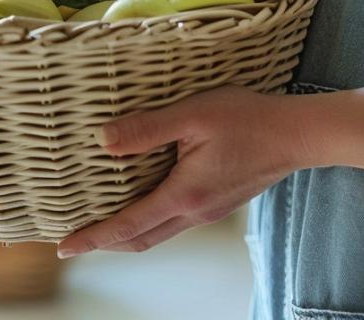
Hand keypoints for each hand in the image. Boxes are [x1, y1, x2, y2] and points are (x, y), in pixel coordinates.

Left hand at [57, 85, 310, 258]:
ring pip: (158, 232)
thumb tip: (103, 140)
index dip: (93, 238)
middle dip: (105, 243)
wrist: (299, 134)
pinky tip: (141, 201)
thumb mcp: (192, 115)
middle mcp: (195, 211)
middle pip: (140, 239)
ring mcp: (209, 210)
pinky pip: (174, 220)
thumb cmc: (248, 119)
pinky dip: (148, 220)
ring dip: (127, 233)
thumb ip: (146, 129)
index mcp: (184, 195)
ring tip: (100, 223)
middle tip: (74, 241)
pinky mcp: (218, 201)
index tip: (65, 247)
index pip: (127, 225)